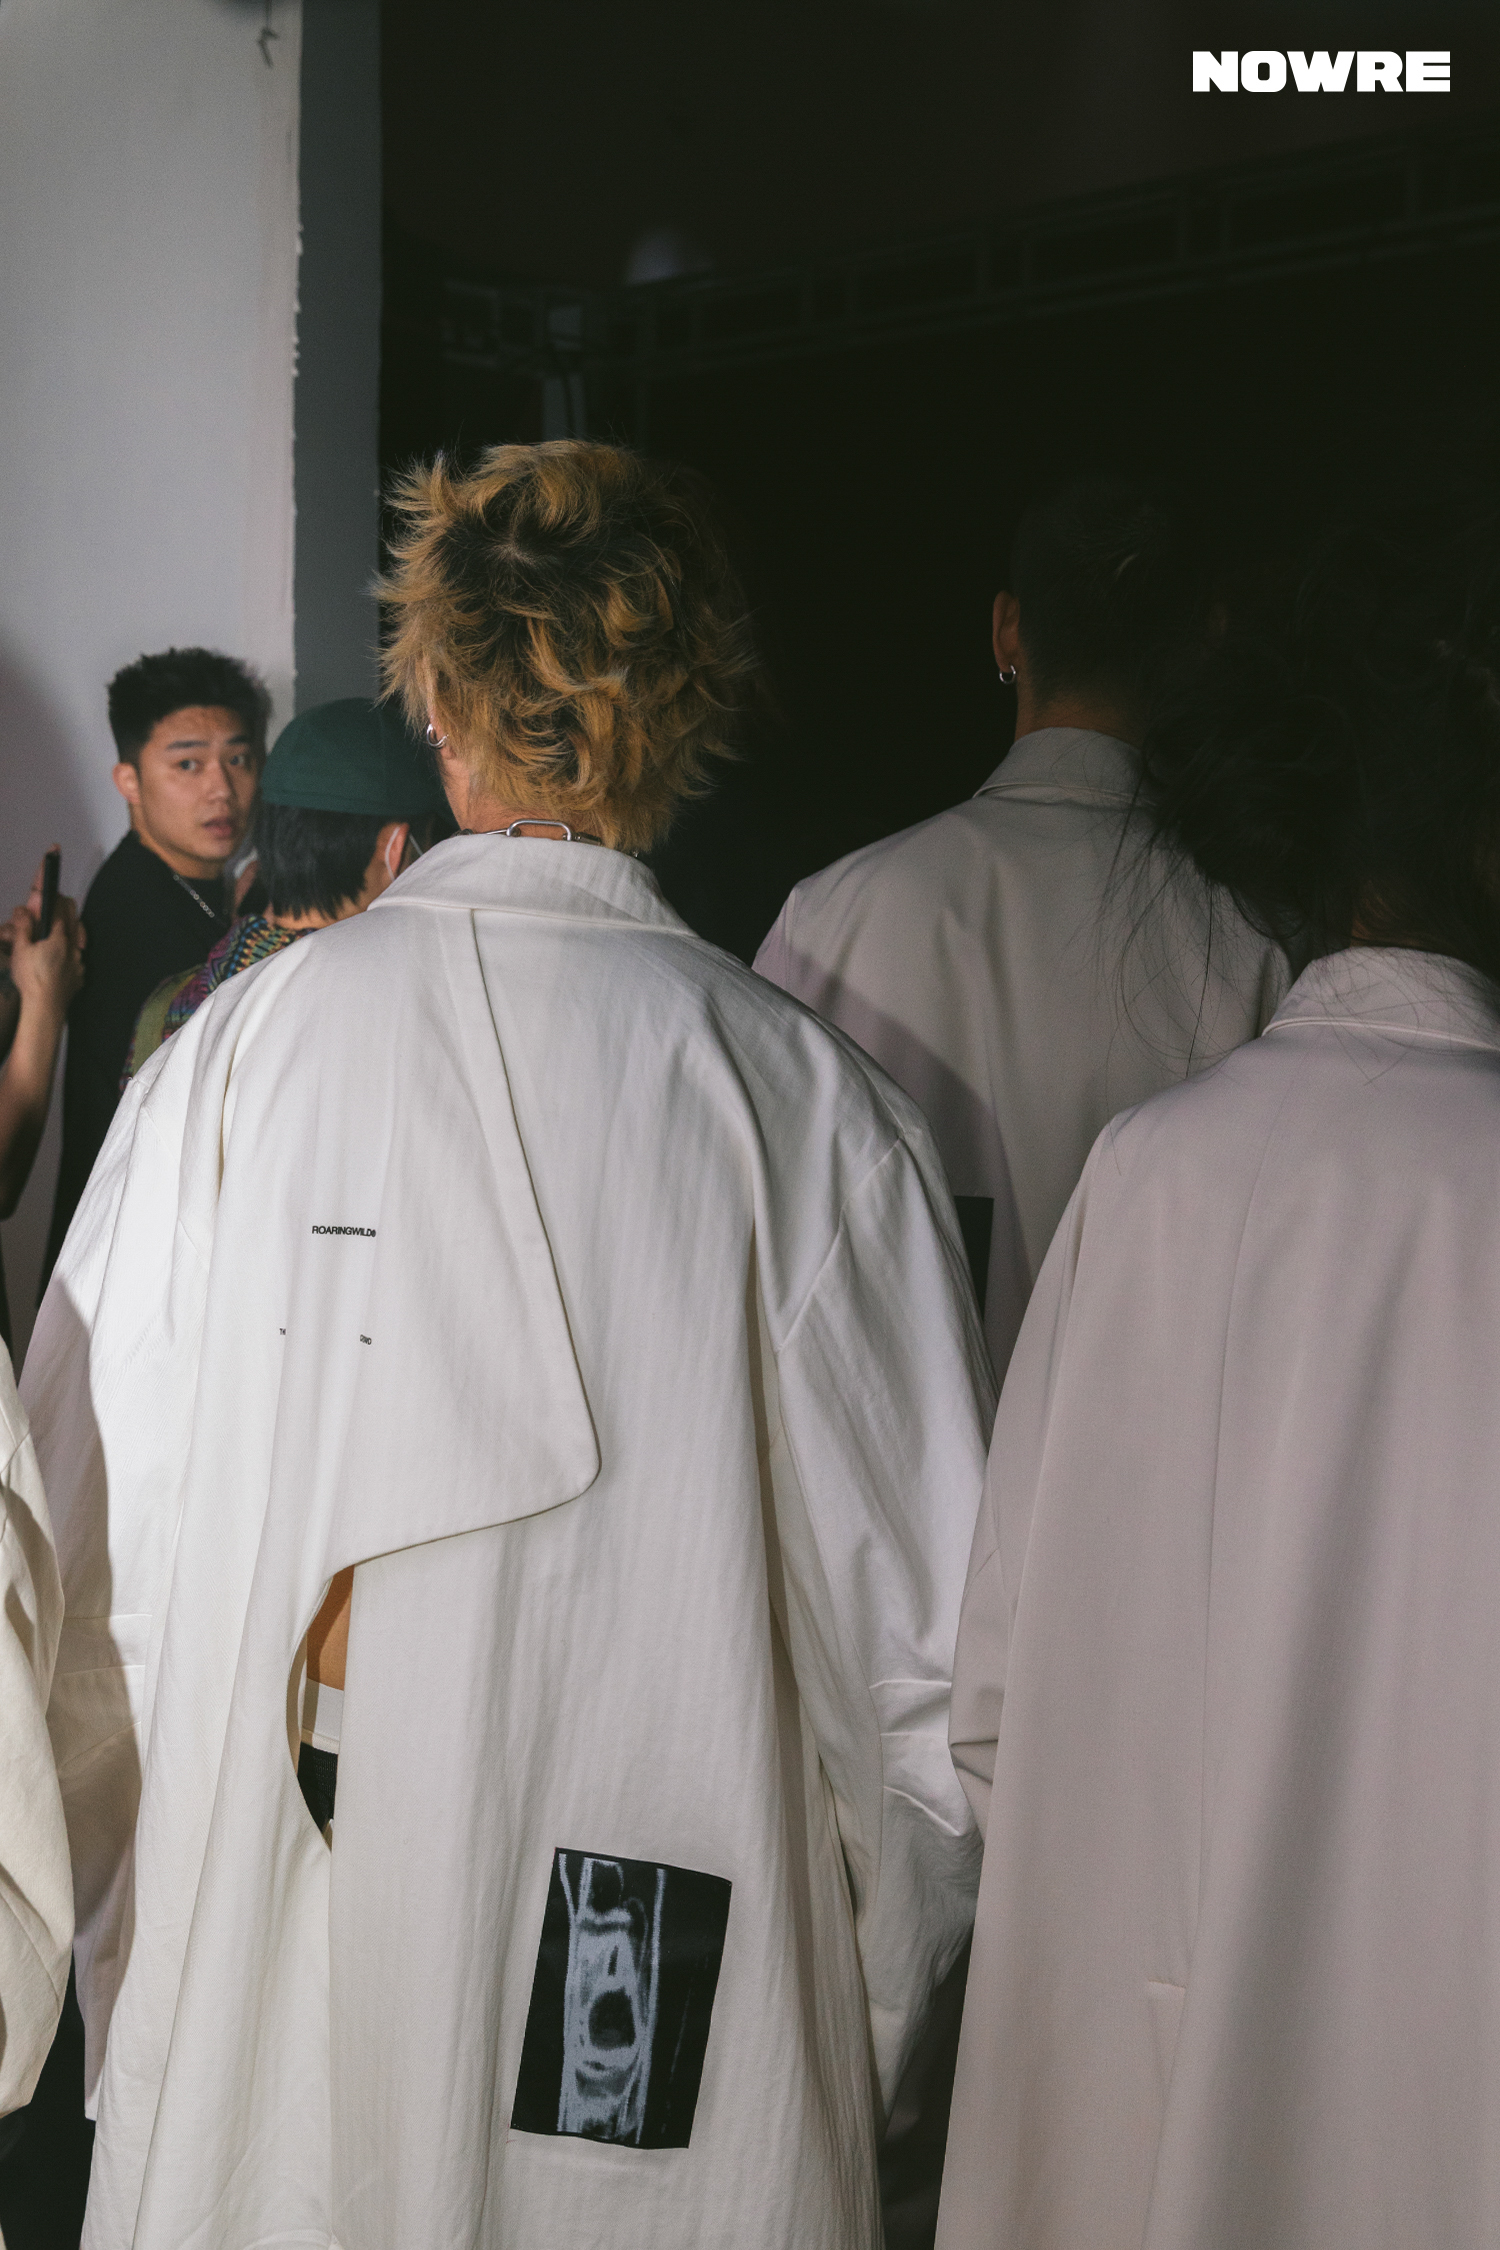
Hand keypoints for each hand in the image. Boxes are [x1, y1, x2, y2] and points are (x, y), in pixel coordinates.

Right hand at [9, 854, 83, 1024]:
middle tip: (44, 904)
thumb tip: (24, 908)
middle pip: (71, 915)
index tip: (52, 859)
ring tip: (46, 936)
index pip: (57, 903)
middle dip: (58, 906)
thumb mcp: (21, 950)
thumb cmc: (32, 982)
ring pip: (75, 936)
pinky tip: (52, 960)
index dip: (50, 884)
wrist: (45, 1011)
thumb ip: (22, 926)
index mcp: (59, 936)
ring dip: (63, 930)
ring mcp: (78, 961)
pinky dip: (65, 953)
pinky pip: (75, 957)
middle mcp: (73, 946)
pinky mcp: (78, 976)